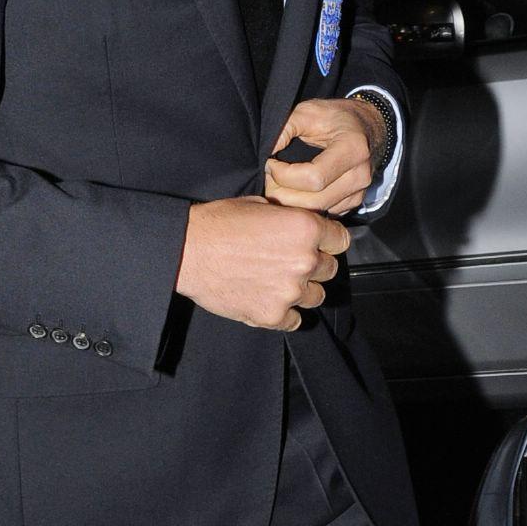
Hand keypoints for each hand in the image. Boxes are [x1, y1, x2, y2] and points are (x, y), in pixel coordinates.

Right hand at [175, 195, 349, 330]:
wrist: (186, 251)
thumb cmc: (217, 224)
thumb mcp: (258, 204)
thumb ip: (287, 218)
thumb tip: (297, 225)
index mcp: (305, 228)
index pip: (340, 240)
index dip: (327, 241)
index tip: (319, 244)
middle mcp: (304, 260)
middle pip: (329, 269)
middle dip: (313, 265)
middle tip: (288, 262)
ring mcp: (290, 291)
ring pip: (316, 296)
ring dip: (301, 290)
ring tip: (276, 282)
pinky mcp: (272, 315)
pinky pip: (294, 321)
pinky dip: (284, 314)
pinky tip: (267, 300)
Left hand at [264, 97, 386, 216]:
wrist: (365, 126)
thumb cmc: (334, 117)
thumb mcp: (308, 111)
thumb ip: (285, 128)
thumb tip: (266, 153)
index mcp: (352, 149)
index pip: (313, 178)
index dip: (284, 175)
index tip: (270, 163)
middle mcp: (360, 175)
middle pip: (314, 201)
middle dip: (283, 193)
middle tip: (268, 178)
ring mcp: (359, 191)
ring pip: (317, 211)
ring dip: (291, 202)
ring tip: (279, 184)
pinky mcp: (354, 202)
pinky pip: (324, 213)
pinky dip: (305, 207)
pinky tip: (295, 192)